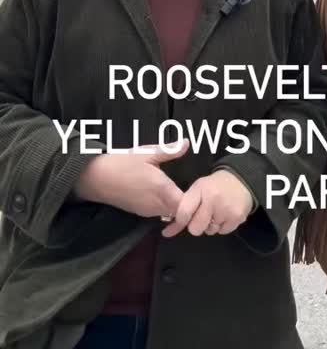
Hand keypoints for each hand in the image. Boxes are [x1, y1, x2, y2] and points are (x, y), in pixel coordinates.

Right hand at [73, 139, 189, 219]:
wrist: (95, 178)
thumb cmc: (122, 163)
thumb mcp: (147, 152)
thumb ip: (169, 150)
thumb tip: (188, 143)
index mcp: (162, 189)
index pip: (186, 204)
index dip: (195, 200)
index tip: (200, 190)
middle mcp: (156, 205)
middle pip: (180, 212)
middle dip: (189, 205)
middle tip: (196, 191)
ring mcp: (147, 211)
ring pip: (169, 214)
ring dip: (177, 206)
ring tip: (184, 192)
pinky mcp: (139, 213)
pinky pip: (159, 214)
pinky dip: (166, 207)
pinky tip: (166, 195)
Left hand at [161, 168, 253, 238]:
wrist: (241, 179)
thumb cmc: (214, 186)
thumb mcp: (197, 190)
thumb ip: (182, 210)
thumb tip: (166, 233)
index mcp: (200, 190)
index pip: (184, 213)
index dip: (181, 221)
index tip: (183, 220)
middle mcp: (212, 200)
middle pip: (195, 229)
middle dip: (197, 225)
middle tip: (203, 214)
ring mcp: (226, 210)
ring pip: (209, 231)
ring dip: (211, 225)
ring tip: (217, 211)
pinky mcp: (237, 218)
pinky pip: (222, 232)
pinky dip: (222, 226)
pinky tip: (225, 213)